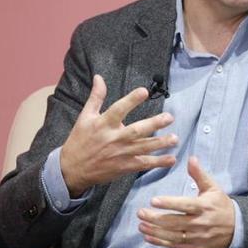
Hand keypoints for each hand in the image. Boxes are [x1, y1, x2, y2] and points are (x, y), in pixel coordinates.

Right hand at [60, 74, 177, 196]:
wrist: (72, 169)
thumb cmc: (80, 140)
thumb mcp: (85, 116)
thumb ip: (96, 97)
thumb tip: (99, 77)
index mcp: (103, 124)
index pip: (119, 109)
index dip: (131, 100)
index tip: (144, 91)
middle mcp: (114, 138)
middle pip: (136, 131)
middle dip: (154, 124)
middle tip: (169, 117)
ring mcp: (120, 154)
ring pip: (143, 148)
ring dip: (160, 143)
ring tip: (175, 138)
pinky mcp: (124, 167)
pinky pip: (143, 164)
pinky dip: (158, 163)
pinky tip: (171, 159)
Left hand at [137, 156, 234, 247]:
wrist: (237, 230)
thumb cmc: (221, 206)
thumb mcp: (213, 188)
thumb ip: (199, 175)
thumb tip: (191, 159)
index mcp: (203, 207)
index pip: (184, 205)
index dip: (168, 203)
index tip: (153, 201)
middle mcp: (199, 223)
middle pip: (174, 222)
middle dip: (155, 218)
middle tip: (140, 213)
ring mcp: (197, 237)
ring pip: (172, 235)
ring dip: (155, 231)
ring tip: (141, 225)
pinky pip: (175, 246)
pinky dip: (161, 242)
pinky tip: (149, 237)